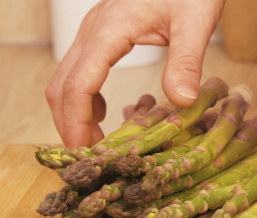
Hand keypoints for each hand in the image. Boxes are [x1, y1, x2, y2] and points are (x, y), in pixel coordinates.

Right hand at [45, 0, 224, 146]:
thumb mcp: (196, 21)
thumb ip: (186, 61)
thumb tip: (180, 101)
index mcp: (110, 29)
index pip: (78, 85)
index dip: (76, 123)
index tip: (86, 154)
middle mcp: (92, 30)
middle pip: (60, 85)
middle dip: (68, 124)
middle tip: (90, 158)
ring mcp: (93, 30)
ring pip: (65, 78)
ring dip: (73, 112)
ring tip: (97, 141)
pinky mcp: (101, 33)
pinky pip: (79, 69)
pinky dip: (83, 97)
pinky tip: (103, 111)